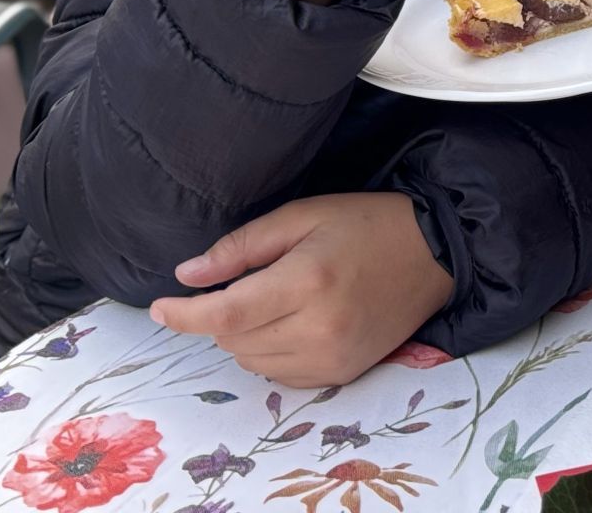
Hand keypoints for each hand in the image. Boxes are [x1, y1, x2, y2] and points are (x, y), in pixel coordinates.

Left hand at [149, 193, 454, 386]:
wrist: (434, 253)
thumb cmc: (366, 223)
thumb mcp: (303, 215)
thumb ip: (242, 247)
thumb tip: (187, 276)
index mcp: (307, 281)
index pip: (226, 315)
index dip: (185, 316)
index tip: (157, 308)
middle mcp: (319, 328)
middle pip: (235, 342)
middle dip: (221, 317)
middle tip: (241, 285)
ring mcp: (333, 357)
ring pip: (253, 363)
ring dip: (243, 337)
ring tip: (269, 302)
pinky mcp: (344, 373)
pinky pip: (282, 375)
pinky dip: (270, 354)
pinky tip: (289, 324)